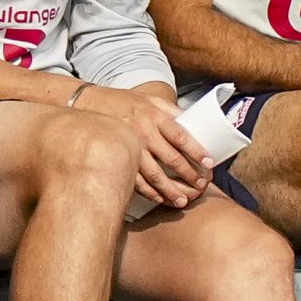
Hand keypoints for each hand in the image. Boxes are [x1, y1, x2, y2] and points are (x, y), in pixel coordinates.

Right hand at [71, 84, 209, 208]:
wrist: (91, 103)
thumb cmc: (126, 102)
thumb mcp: (151, 99)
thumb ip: (172, 111)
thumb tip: (196, 121)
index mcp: (155, 116)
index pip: (180, 135)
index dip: (196, 150)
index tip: (209, 163)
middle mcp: (144, 132)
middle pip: (170, 158)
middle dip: (188, 174)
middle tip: (201, 185)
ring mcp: (130, 148)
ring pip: (154, 174)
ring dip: (170, 189)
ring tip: (183, 200)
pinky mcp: (118, 159)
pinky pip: (135, 180)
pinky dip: (148, 192)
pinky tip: (159, 199)